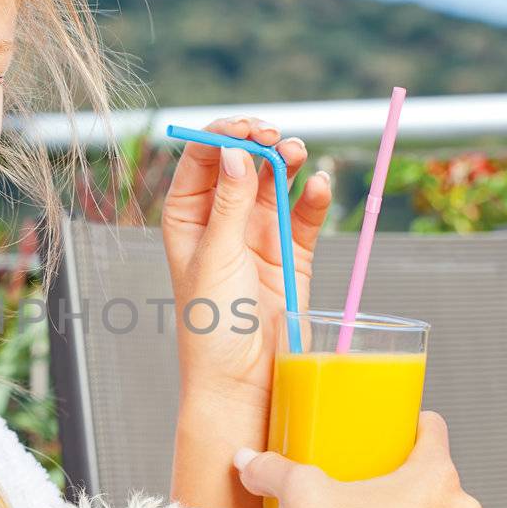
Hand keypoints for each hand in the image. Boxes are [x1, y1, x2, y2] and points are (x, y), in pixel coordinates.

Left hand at [162, 114, 331, 418]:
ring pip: (276, 182)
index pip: (203, 160)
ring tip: (298, 154)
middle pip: (242, 162)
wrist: (243, 378)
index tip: (246, 129)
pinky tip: (319, 185)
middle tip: (276, 137)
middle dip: (259, 142)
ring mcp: (258, 234)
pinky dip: (314, 195)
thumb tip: (236, 153)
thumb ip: (230, 204)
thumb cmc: (212, 325)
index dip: (223, 136)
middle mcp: (222, 220)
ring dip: (288, 161)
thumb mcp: (216, 257)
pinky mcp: (292, 253)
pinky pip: (305, 213)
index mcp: (187, 218)